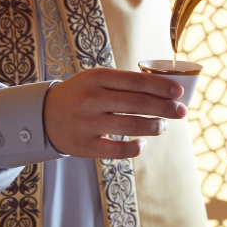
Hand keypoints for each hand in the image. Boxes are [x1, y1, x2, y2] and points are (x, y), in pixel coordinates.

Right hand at [42, 67, 185, 158]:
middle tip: (181, 111)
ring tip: (163, 126)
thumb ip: (123, 83)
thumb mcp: (96, 79)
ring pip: (131, 126)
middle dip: (164, 108)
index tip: (179, 92)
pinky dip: (135, 147)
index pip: (136, 82)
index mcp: (97, 77)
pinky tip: (143, 143)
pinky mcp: (85, 145)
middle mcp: (92, 98)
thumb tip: (162, 89)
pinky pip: (117, 149)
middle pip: (137, 104)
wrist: (45, 115)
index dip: (161, 87)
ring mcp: (88, 122)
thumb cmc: (80, 94)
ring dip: (154, 126)